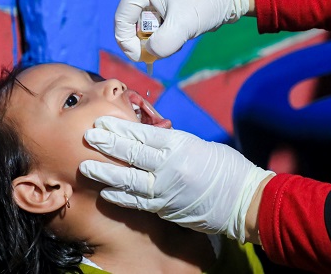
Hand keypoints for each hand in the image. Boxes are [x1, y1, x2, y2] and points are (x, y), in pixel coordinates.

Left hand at [79, 116, 273, 242]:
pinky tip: (106, 190)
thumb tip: (149, 139)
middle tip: (87, 136)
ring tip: (86, 165)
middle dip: (107, 145)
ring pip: (128, 179)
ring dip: (105, 172)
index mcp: (180, 146)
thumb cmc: (227, 168)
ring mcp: (166, 190)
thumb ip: (173, 144)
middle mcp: (169, 167)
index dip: (119, 128)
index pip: (142, 135)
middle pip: (131, 154)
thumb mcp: (200, 146)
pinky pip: (138, 201)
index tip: (102, 122)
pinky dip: (120, 195)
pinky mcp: (166, 208)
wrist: (244, 201)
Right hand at [114, 0, 248, 61]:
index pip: (121, 20)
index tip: (141, 59)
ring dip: (157, 40)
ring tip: (178, 36)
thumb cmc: (206, 4)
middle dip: (146, 41)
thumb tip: (148, 54)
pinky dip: (163, 36)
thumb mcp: (182, 26)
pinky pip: (153, 28)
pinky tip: (179, 32)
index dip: (127, 43)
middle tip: (167, 46)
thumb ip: (161, 44)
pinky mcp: (159, 5)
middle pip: (130, 25)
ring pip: (142, 29)